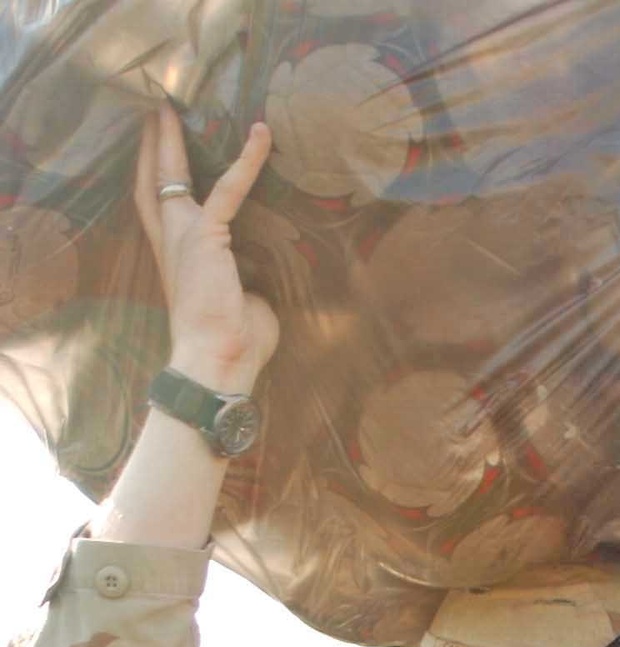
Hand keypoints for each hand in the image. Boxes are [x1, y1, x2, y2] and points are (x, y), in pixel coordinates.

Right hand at [135, 103, 278, 392]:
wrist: (217, 362)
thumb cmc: (232, 344)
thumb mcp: (240, 303)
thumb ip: (246, 281)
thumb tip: (260, 280)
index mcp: (176, 260)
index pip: (158, 210)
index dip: (155, 177)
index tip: (157, 148)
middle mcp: (171, 243)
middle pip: (151, 183)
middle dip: (152, 145)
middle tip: (156, 110)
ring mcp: (184, 237)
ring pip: (173, 174)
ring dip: (175, 138)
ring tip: (179, 105)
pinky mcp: (207, 235)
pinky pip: (229, 187)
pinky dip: (247, 159)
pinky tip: (261, 133)